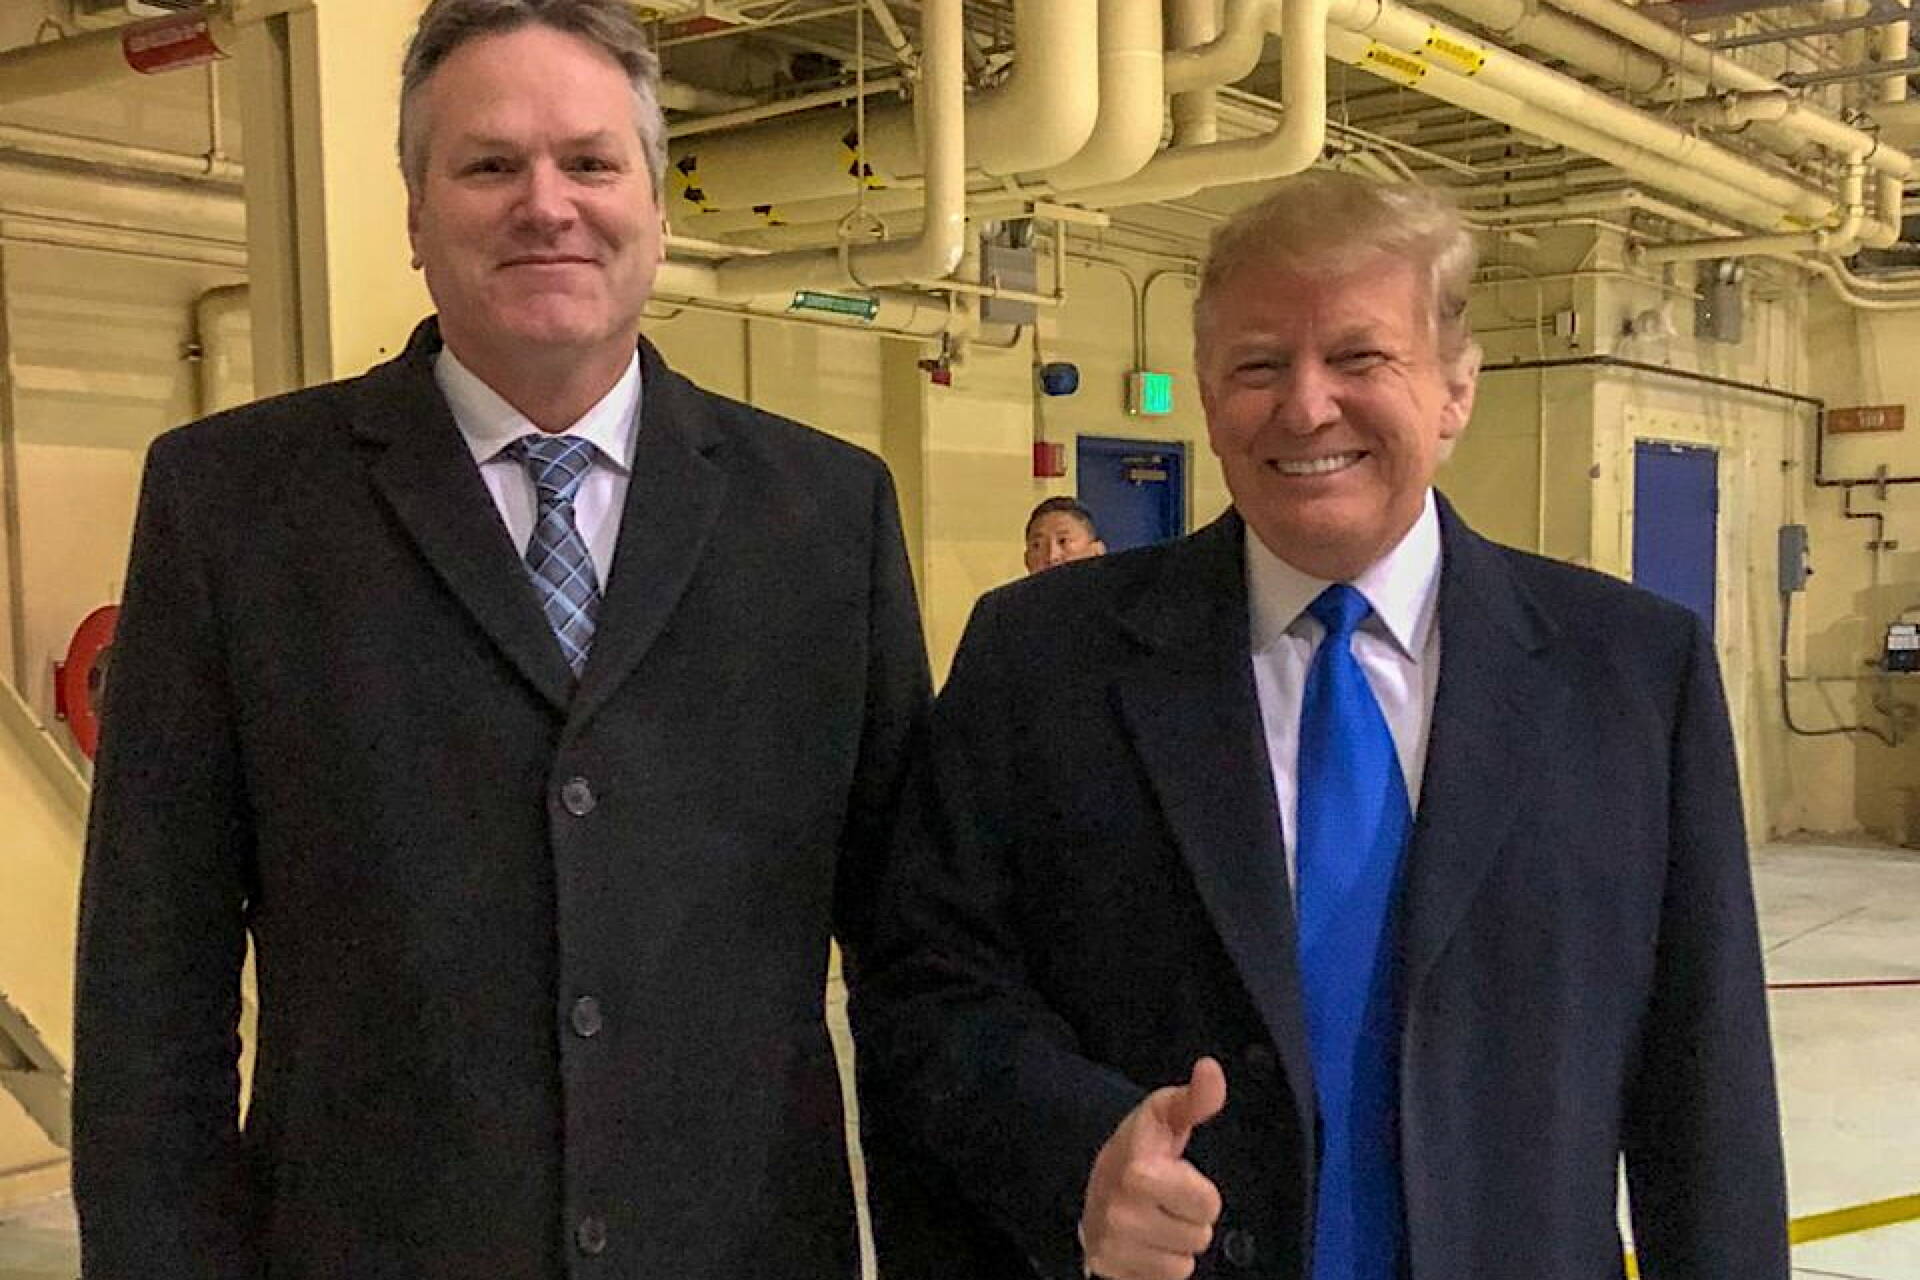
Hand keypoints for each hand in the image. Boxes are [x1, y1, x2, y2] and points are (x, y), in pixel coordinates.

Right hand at [1079, 1057, 1226, 1279]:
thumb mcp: (1165, 1116)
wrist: (1092, 1185)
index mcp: (1138, 1174)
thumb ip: (1195, 1098)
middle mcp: (1121, 1214)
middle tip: (1165, 1200)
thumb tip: (1211, 1069)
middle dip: (1188, 1219)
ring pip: (1182, 1265)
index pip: (1208, 1205)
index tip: (1176, 1175)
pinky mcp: (1108, 1271)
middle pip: (1198, 1237)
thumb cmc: (1138, 1150)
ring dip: (1175, 1245)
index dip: (1200, 1191)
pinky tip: (1145, 1243)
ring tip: (1155, 1221)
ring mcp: (1113, 1248)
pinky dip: (1159, 1266)